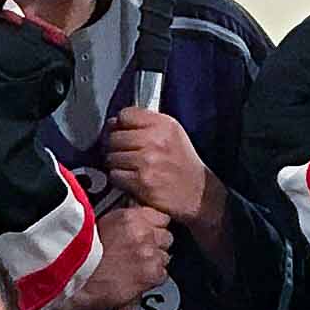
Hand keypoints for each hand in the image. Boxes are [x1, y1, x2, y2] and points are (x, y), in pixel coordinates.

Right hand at [80, 203, 174, 309]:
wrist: (73, 276)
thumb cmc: (79, 255)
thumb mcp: (99, 225)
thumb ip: (122, 225)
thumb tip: (132, 227)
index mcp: (131, 217)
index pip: (161, 218)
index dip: (154, 229)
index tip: (148, 235)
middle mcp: (143, 233)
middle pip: (166, 237)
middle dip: (156, 246)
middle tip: (140, 254)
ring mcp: (149, 253)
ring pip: (165, 257)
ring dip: (154, 263)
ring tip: (135, 269)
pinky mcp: (150, 274)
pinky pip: (162, 275)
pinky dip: (151, 280)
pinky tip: (136, 280)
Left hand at [102, 105, 211, 227]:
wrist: (198, 194)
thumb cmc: (182, 165)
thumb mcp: (172, 135)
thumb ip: (146, 125)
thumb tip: (113, 123)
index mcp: (164, 124)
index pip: (125, 115)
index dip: (119, 125)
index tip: (121, 133)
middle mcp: (156, 139)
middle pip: (114, 136)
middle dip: (114, 147)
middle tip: (124, 155)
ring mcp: (148, 160)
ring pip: (111, 157)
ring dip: (116, 165)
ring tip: (130, 169)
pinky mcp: (142, 180)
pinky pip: (115, 175)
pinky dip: (119, 180)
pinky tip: (131, 180)